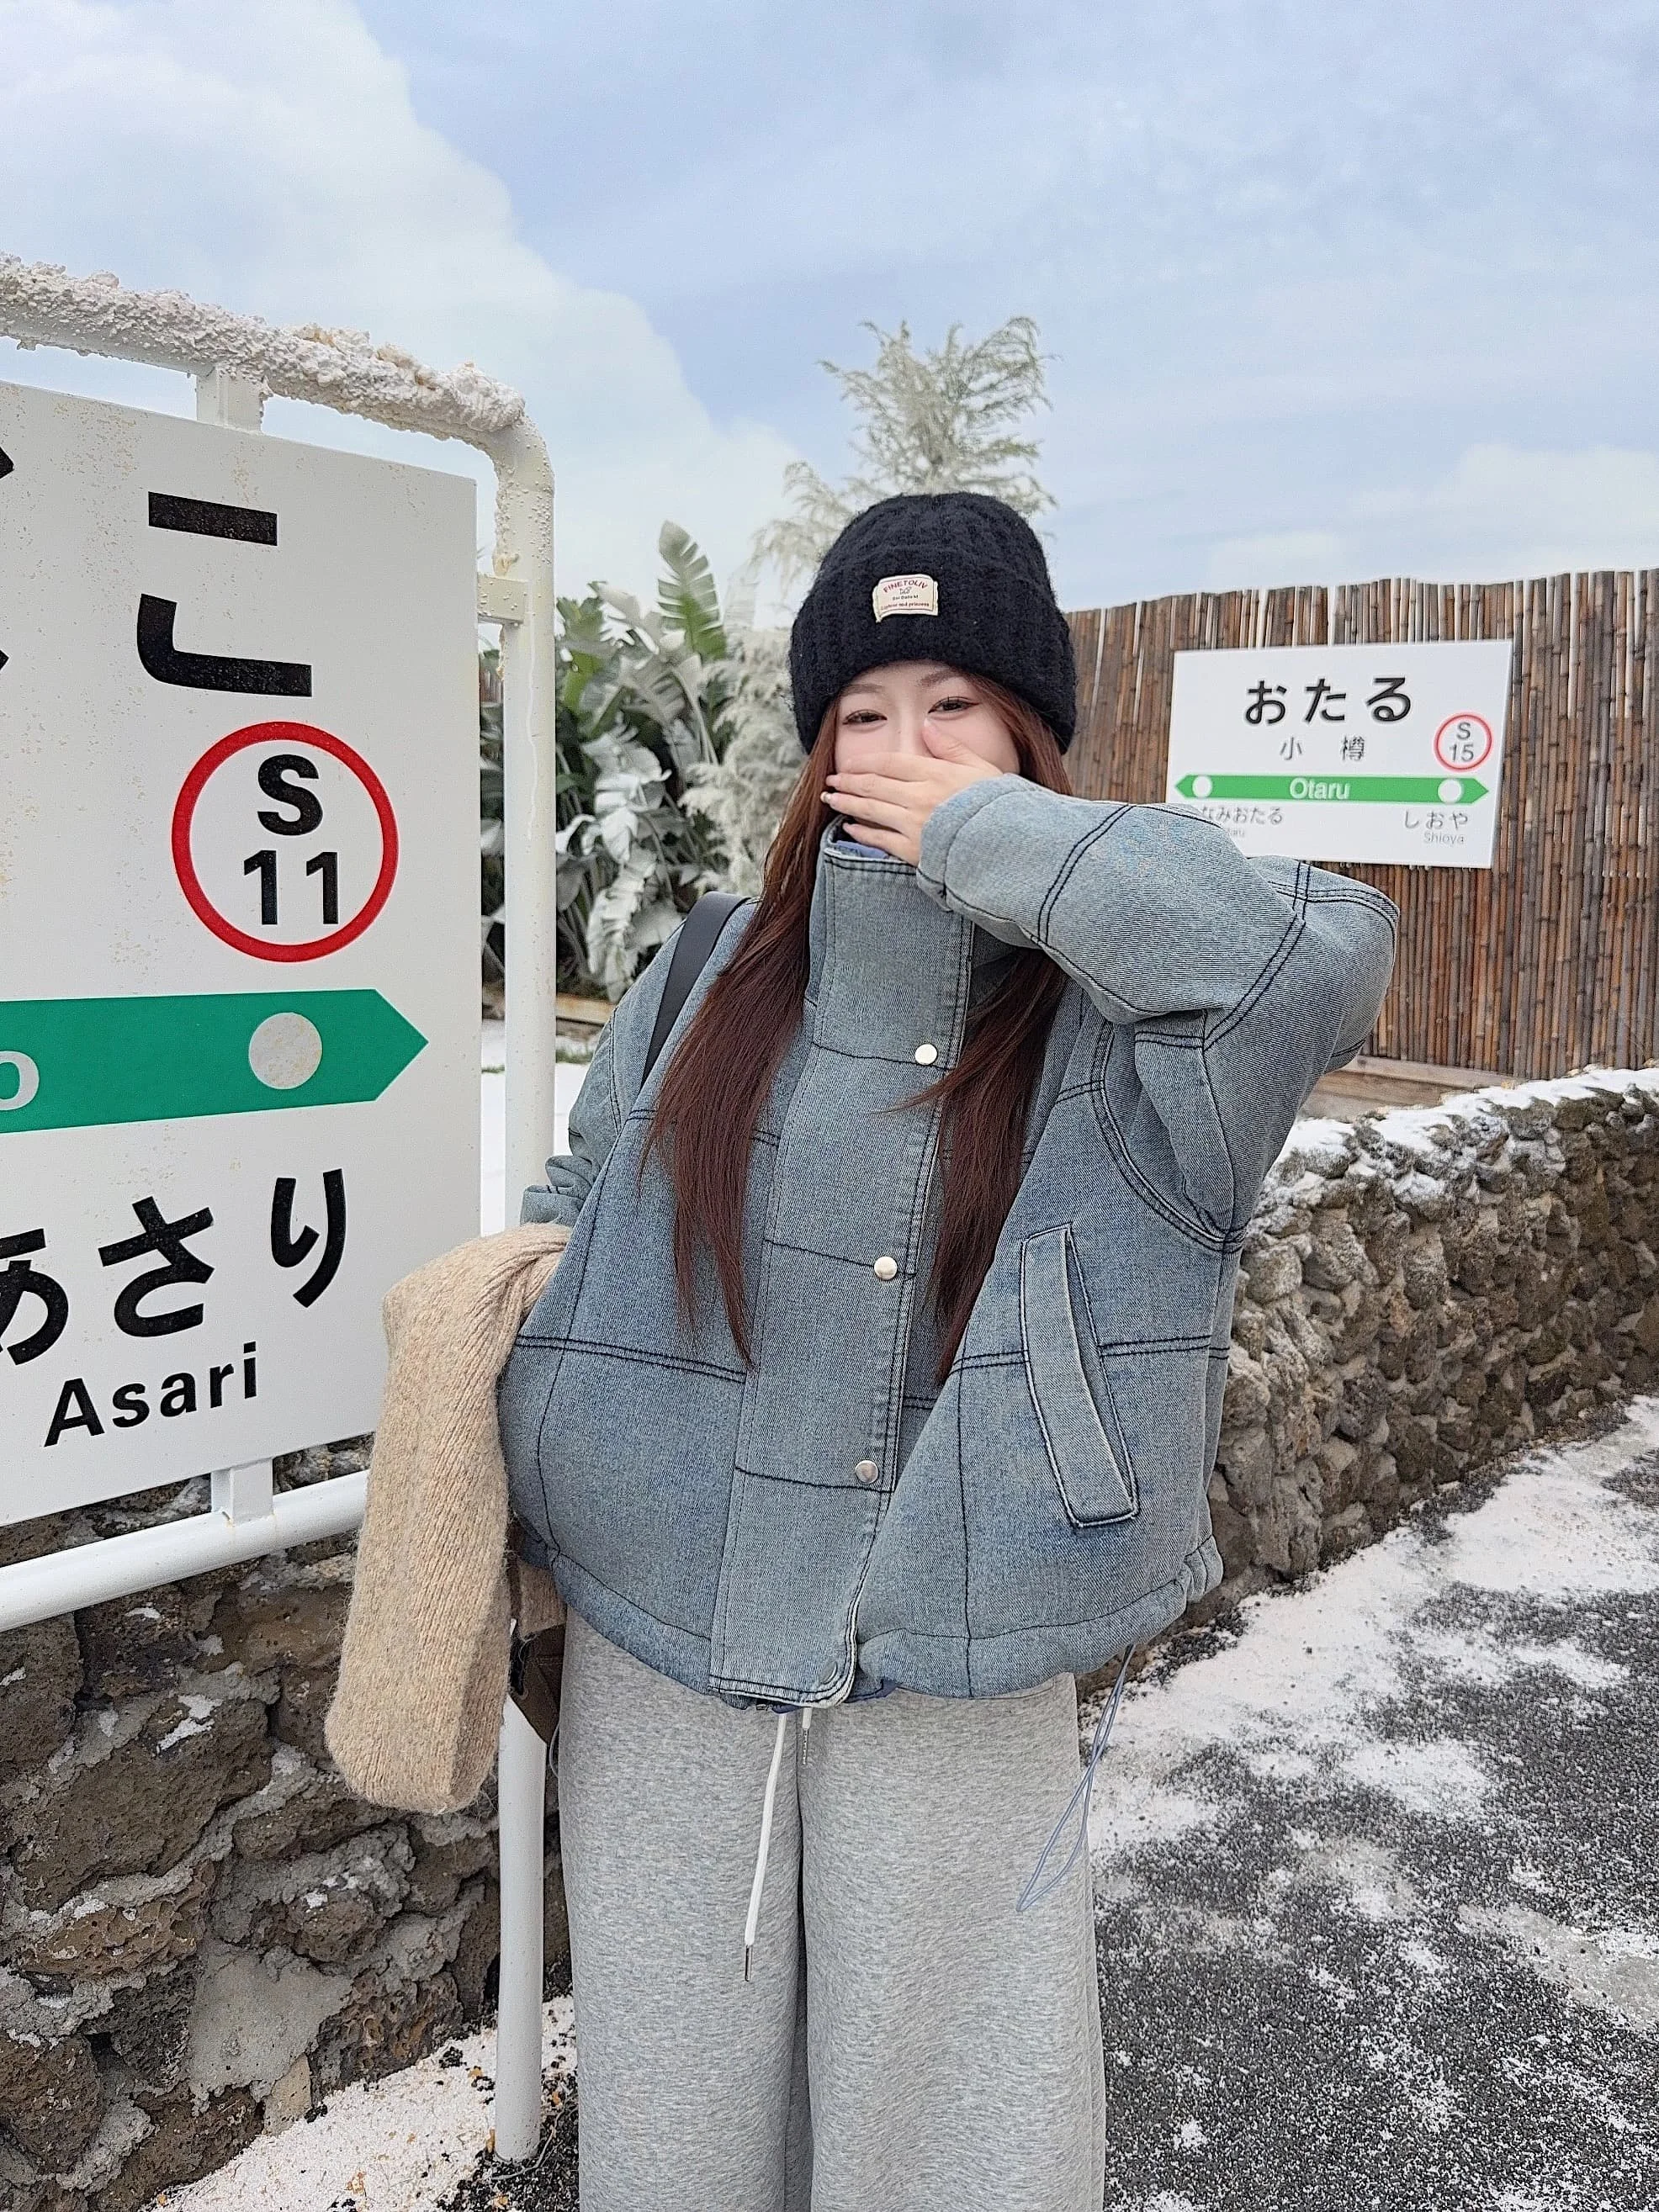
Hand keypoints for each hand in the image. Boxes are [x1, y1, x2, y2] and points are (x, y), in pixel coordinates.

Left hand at [823, 722, 1005, 864]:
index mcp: (935, 774)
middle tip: (832, 780)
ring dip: (847, 802)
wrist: (1008, 844)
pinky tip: (850, 826)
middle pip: (874, 785)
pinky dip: (862, 832)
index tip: (850, 763)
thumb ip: (950, 747)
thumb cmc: (998, 805)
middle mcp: (919, 797)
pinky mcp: (913, 850)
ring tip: (831, 798)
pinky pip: (879, 839)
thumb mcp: (981, 768)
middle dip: (849, 781)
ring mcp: (914, 824)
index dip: (865, 762)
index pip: (890, 763)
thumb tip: (926, 725)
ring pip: (871, 809)